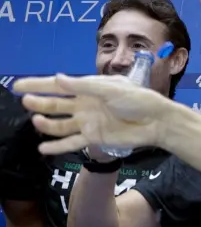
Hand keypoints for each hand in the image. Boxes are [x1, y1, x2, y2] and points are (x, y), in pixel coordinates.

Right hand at [13, 75, 179, 155]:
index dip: (37, 85)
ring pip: (60, 124)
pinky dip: (57, 146)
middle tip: (27, 101)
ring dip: (47, 124)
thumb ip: (85, 85)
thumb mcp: (112, 88)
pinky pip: (71, 142)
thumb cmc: (138, 100)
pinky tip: (43, 147)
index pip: (58, 86)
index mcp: (88, 89)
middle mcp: (85, 105)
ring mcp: (88, 122)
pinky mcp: (94, 138)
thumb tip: (57, 79)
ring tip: (38, 122)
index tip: (18, 85)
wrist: (157, 122)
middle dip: (39, 103)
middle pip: (55, 104)